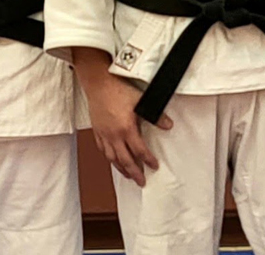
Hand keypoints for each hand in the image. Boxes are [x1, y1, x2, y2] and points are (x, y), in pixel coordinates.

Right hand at [76, 49, 168, 185]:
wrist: (98, 82)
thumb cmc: (117, 89)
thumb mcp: (140, 101)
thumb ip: (155, 115)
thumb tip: (168, 125)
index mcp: (126, 129)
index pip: (139, 151)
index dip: (148, 160)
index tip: (154, 166)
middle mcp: (113, 135)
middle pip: (125, 160)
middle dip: (134, 173)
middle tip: (141, 181)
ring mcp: (104, 134)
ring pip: (112, 158)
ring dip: (121, 169)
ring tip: (128, 175)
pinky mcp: (97, 130)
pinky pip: (102, 149)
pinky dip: (108, 157)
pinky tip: (111, 159)